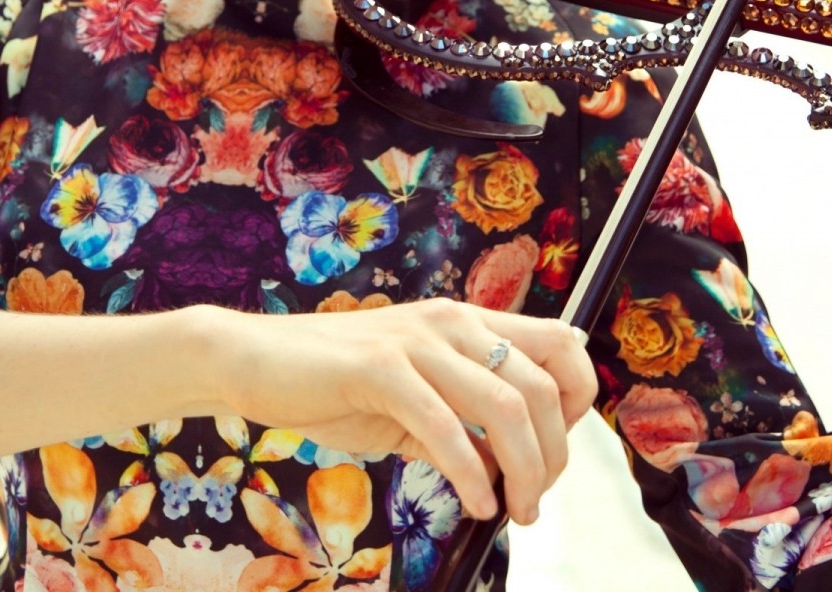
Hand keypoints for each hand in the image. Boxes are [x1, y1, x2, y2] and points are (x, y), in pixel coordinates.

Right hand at [201, 299, 597, 523]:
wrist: (253, 361)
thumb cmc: (330, 381)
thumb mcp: (410, 400)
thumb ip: (460, 421)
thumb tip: (508, 466)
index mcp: (464, 322)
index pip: (560, 345)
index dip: (578, 401)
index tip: (557, 450)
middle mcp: (450, 322)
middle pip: (542, 386)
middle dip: (553, 455)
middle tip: (532, 500)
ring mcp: (416, 342)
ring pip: (505, 405)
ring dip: (523, 470)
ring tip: (512, 509)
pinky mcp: (380, 368)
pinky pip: (445, 426)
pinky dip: (469, 474)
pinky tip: (472, 502)